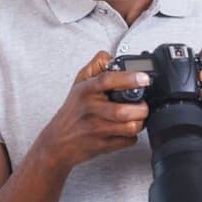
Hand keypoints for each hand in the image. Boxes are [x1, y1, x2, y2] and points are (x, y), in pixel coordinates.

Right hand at [37, 51, 149, 169]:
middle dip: (141, 108)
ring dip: (139, 122)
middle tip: (142, 105)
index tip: (144, 78)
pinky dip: (132, 136)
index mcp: (85, 91)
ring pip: (129, 127)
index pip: (107, 80)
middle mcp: (90, 109)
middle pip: (123, 111)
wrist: (57, 142)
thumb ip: (96, 66)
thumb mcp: (79, 84)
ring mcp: (96, 129)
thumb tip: (111, 57)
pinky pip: (127, 141)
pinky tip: (126, 130)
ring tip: (137, 117)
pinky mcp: (102, 145)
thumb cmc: (71, 112)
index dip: (128, 78)